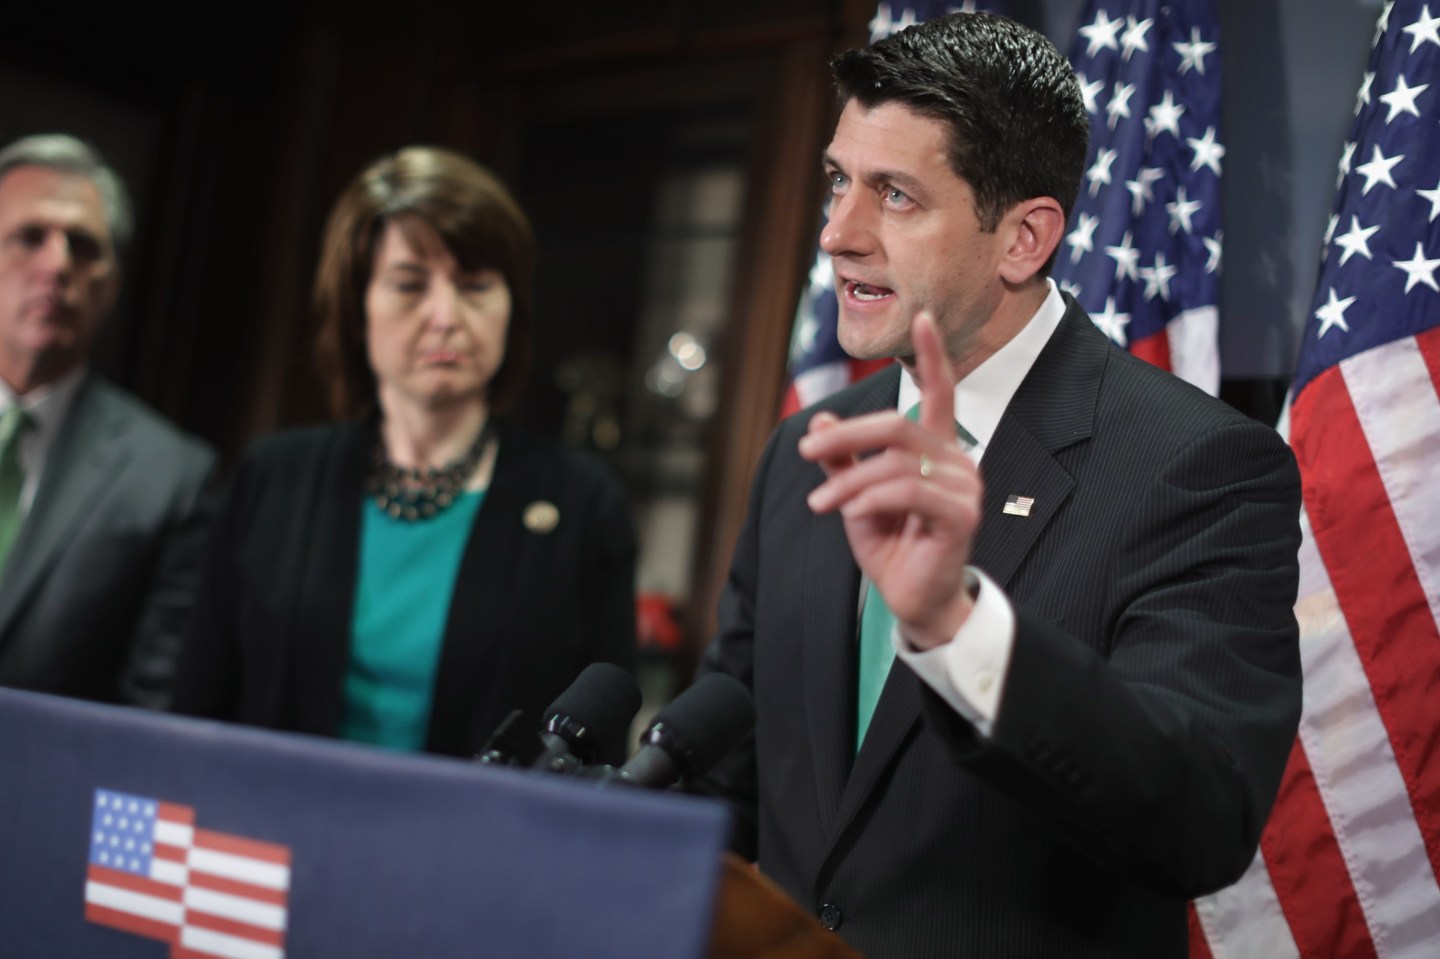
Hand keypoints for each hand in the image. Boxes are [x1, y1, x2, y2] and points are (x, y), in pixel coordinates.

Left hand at [798, 311, 982, 648]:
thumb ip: (842, 461)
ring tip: (819, 506)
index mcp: (936, 448)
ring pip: (895, 462)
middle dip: (847, 436)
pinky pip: (909, 491)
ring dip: (848, 482)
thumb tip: (821, 419)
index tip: (922, 317)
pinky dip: (871, 499)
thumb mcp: (856, 496)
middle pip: (897, 425)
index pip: (940, 391)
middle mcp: (956, 460)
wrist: (912, 598)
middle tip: (806, 451)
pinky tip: (850, 514)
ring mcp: (964, 487)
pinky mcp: (961, 515)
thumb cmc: (891, 543)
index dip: (932, 355)